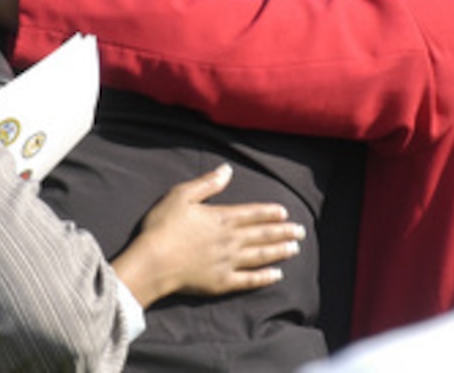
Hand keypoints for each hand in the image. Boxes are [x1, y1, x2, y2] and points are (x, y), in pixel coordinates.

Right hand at [111, 163, 304, 306]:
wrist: (153, 262)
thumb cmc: (163, 226)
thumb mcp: (181, 195)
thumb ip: (207, 184)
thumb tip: (227, 170)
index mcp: (221, 218)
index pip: (252, 214)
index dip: (270, 213)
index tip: (285, 212)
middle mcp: (230, 240)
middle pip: (262, 235)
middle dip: (283, 232)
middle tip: (301, 231)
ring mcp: (228, 263)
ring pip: (261, 256)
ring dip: (279, 251)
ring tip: (295, 249)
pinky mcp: (222, 282)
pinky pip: (249, 280)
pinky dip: (264, 277)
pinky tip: (276, 275)